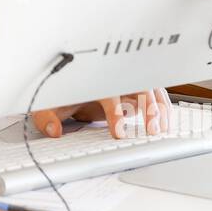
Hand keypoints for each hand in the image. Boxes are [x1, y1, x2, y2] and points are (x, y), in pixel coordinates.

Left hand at [30, 88, 173, 139]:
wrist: (68, 86)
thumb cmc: (60, 94)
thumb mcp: (47, 105)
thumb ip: (46, 118)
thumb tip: (53, 130)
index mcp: (92, 80)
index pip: (109, 94)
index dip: (116, 113)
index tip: (119, 132)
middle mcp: (112, 78)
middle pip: (138, 85)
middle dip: (148, 106)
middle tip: (152, 129)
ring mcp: (124, 82)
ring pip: (149, 88)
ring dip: (159, 106)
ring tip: (161, 128)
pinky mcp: (133, 90)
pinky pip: (153, 94)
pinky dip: (161, 106)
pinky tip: (165, 123)